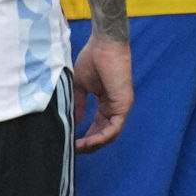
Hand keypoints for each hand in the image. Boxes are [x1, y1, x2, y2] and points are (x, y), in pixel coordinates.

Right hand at [73, 29, 133, 151]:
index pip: (99, 126)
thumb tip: (75, 120)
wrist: (103, 44)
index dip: (86, 137)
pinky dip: (101, 136)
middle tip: (74, 151)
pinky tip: (88, 141)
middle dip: (90, 145)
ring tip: (79, 148)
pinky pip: (114, 127)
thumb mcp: (81, 85)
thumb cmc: (93, 59)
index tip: (72, 143)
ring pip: (110, 134)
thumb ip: (79, 103)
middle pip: (105, 134)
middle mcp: (116, 107)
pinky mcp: (124, 104)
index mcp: (107, 103)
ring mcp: (122, 106)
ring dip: (94, 144)